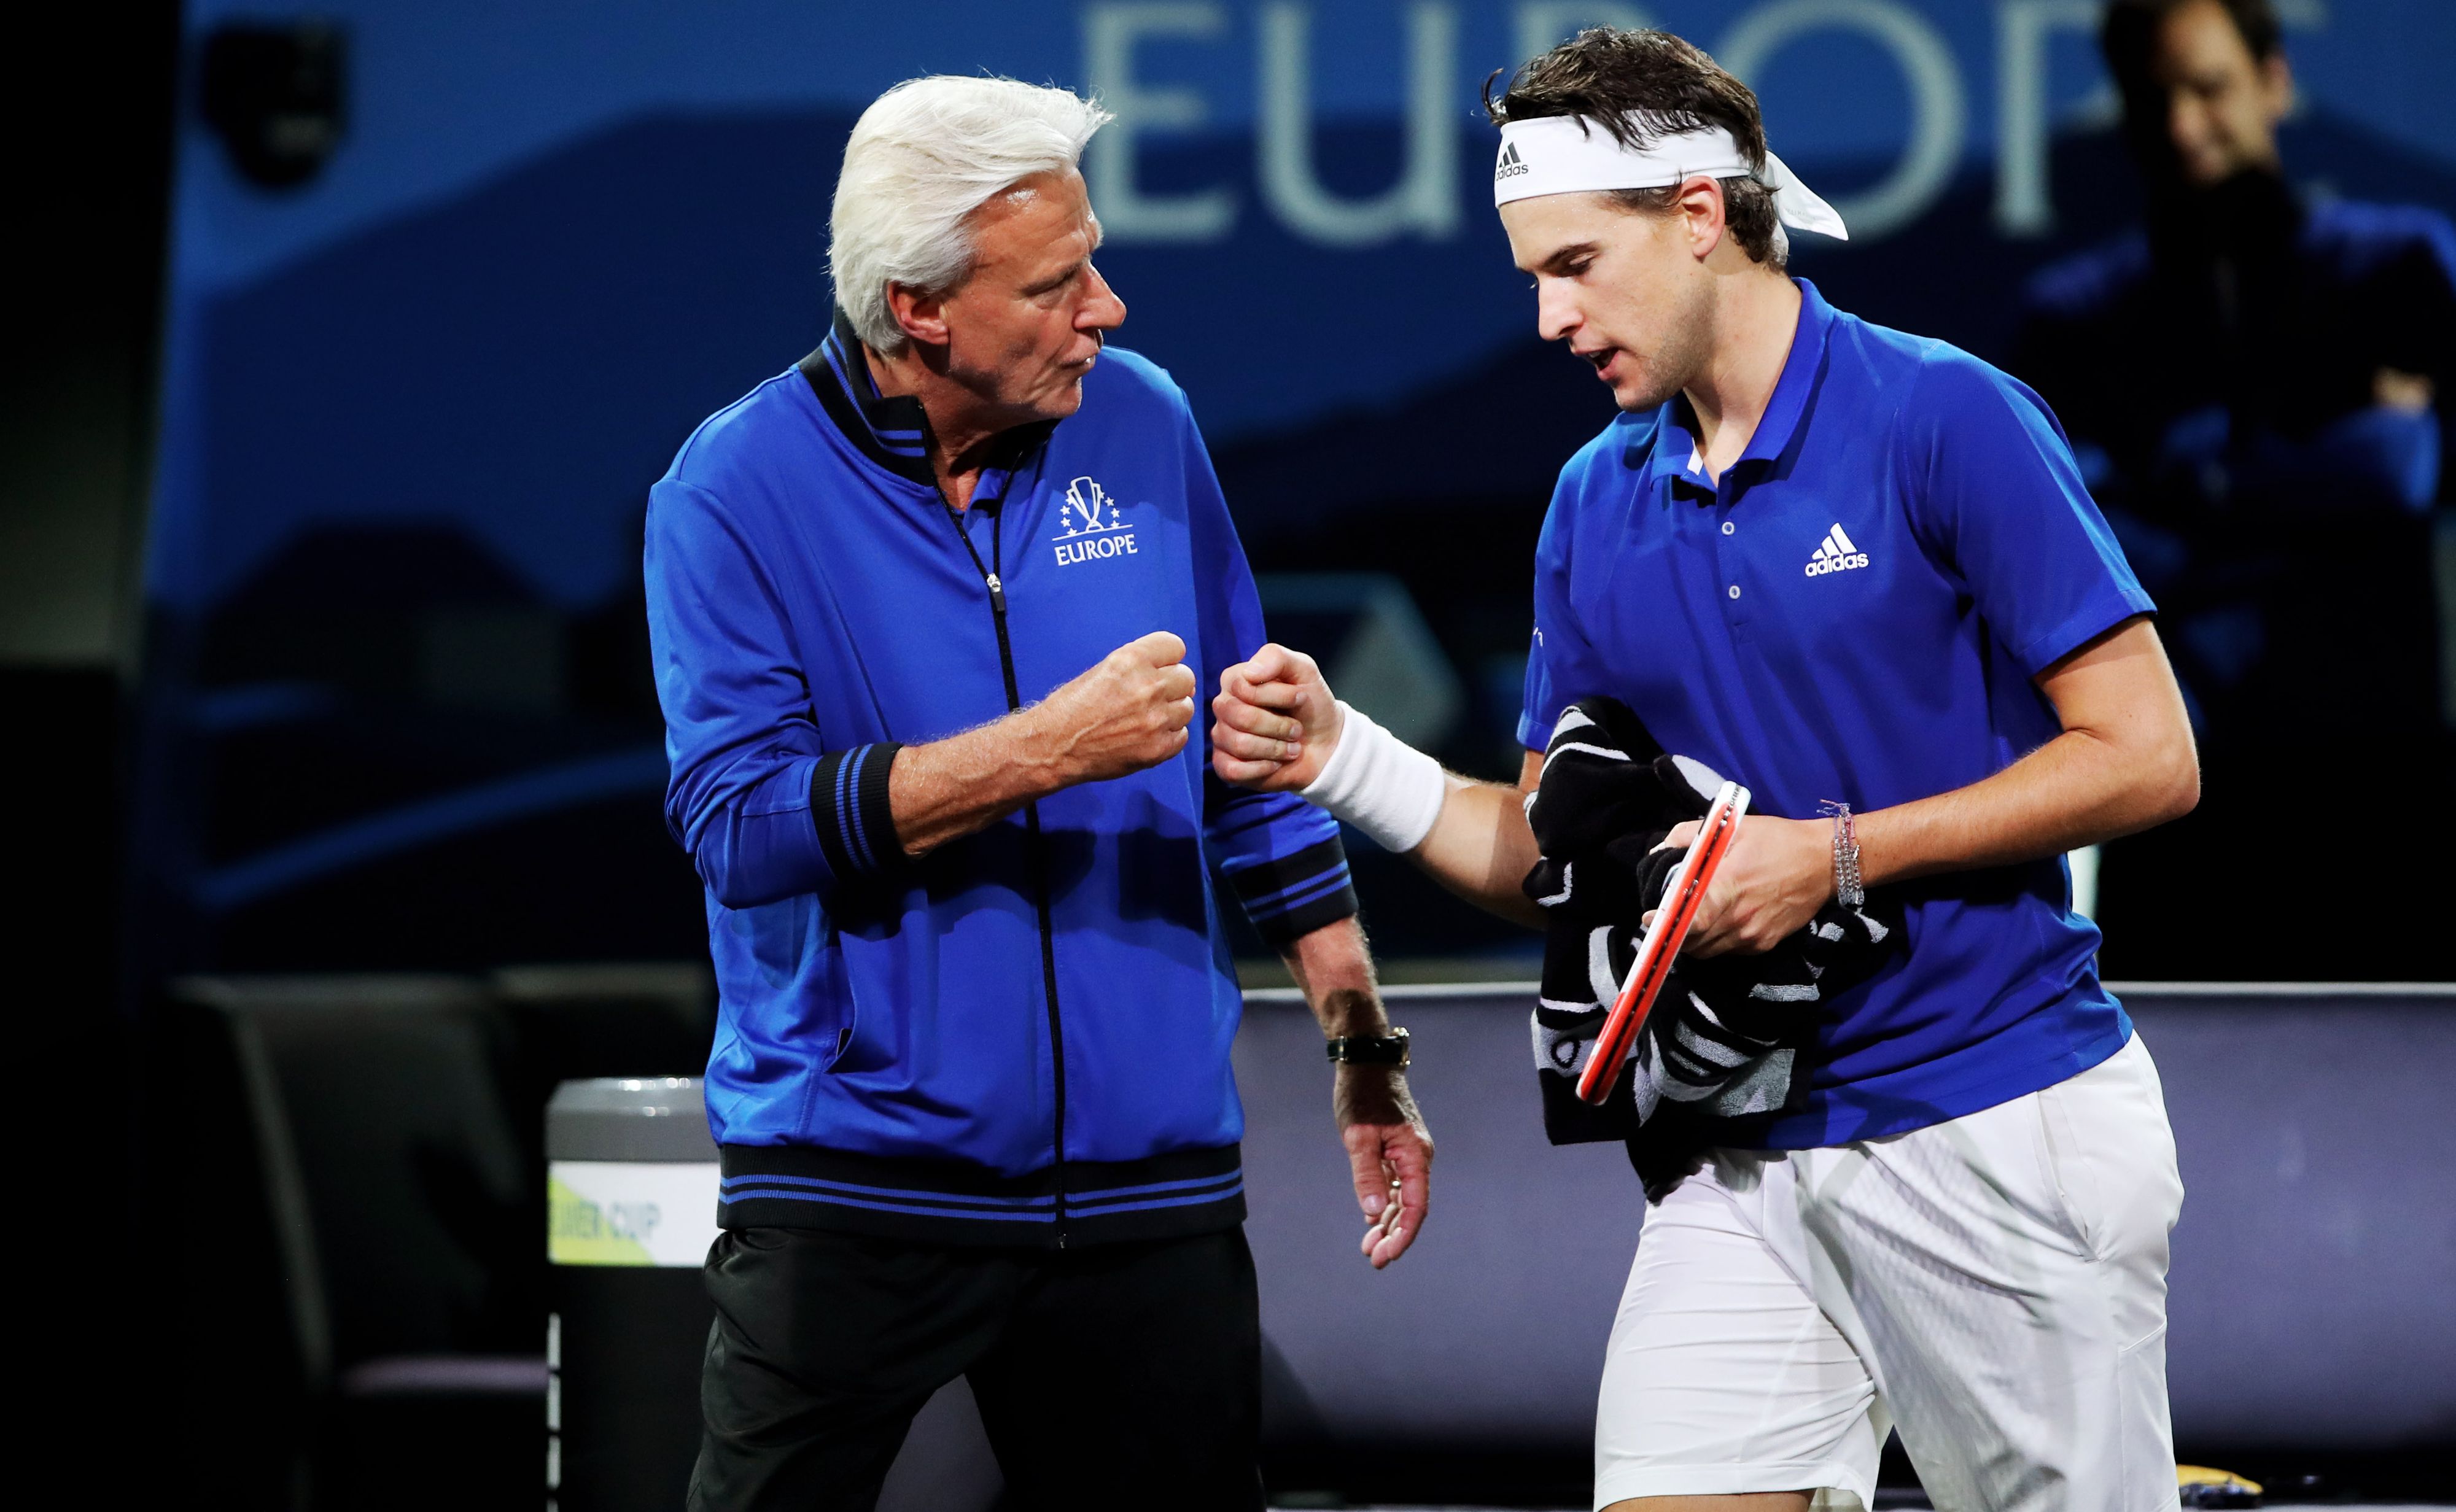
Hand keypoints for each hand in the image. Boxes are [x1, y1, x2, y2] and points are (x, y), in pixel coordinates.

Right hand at [1031, 631, 1196, 784]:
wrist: (1053, 746)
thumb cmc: (1071, 707)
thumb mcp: (1103, 669)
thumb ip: (1138, 666)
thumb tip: (1170, 671)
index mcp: (1131, 660)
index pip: (1175, 647)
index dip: (1168, 658)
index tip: (1161, 668)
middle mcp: (1148, 686)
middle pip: (1187, 677)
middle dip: (1173, 685)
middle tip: (1153, 697)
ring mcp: (1155, 719)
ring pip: (1187, 707)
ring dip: (1172, 712)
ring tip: (1149, 718)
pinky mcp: (1157, 748)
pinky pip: (1182, 736)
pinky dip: (1169, 736)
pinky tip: (1149, 736)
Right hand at [1211, 643, 1342, 790]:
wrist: (1326, 744)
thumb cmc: (1311, 705)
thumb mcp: (1304, 670)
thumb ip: (1276, 658)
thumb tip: (1249, 673)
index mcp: (1235, 680)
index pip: (1243, 687)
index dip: (1277, 695)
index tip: (1300, 697)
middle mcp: (1224, 707)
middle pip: (1240, 717)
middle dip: (1279, 725)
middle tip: (1297, 729)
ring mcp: (1222, 737)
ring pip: (1240, 744)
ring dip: (1276, 748)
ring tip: (1292, 747)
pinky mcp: (1226, 766)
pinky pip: (1232, 769)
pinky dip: (1262, 768)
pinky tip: (1275, 763)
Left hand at [1334, 1064, 1431, 1268]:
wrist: (1366, 1062)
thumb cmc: (1362, 1095)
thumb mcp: (1358, 1136)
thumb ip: (1366, 1174)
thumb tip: (1374, 1212)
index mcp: (1414, 1155)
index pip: (1415, 1207)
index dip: (1403, 1235)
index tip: (1386, 1255)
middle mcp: (1416, 1157)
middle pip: (1410, 1207)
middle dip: (1393, 1236)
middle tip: (1373, 1260)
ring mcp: (1406, 1154)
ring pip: (1401, 1198)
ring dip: (1387, 1224)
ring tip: (1368, 1249)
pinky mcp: (1394, 1149)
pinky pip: (1393, 1185)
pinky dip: (1383, 1205)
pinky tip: (1371, 1222)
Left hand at [1646, 814, 1831, 956]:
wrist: (1825, 861)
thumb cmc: (1776, 840)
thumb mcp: (1733, 827)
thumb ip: (1690, 836)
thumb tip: (1660, 851)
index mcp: (1728, 885)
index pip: (1689, 919)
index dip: (1665, 923)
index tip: (1649, 917)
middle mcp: (1738, 917)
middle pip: (1691, 941)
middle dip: (1672, 933)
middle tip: (1662, 919)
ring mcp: (1752, 935)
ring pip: (1707, 951)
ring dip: (1691, 941)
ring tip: (1686, 922)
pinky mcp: (1764, 944)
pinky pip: (1727, 952)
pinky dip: (1714, 942)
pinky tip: (1715, 924)